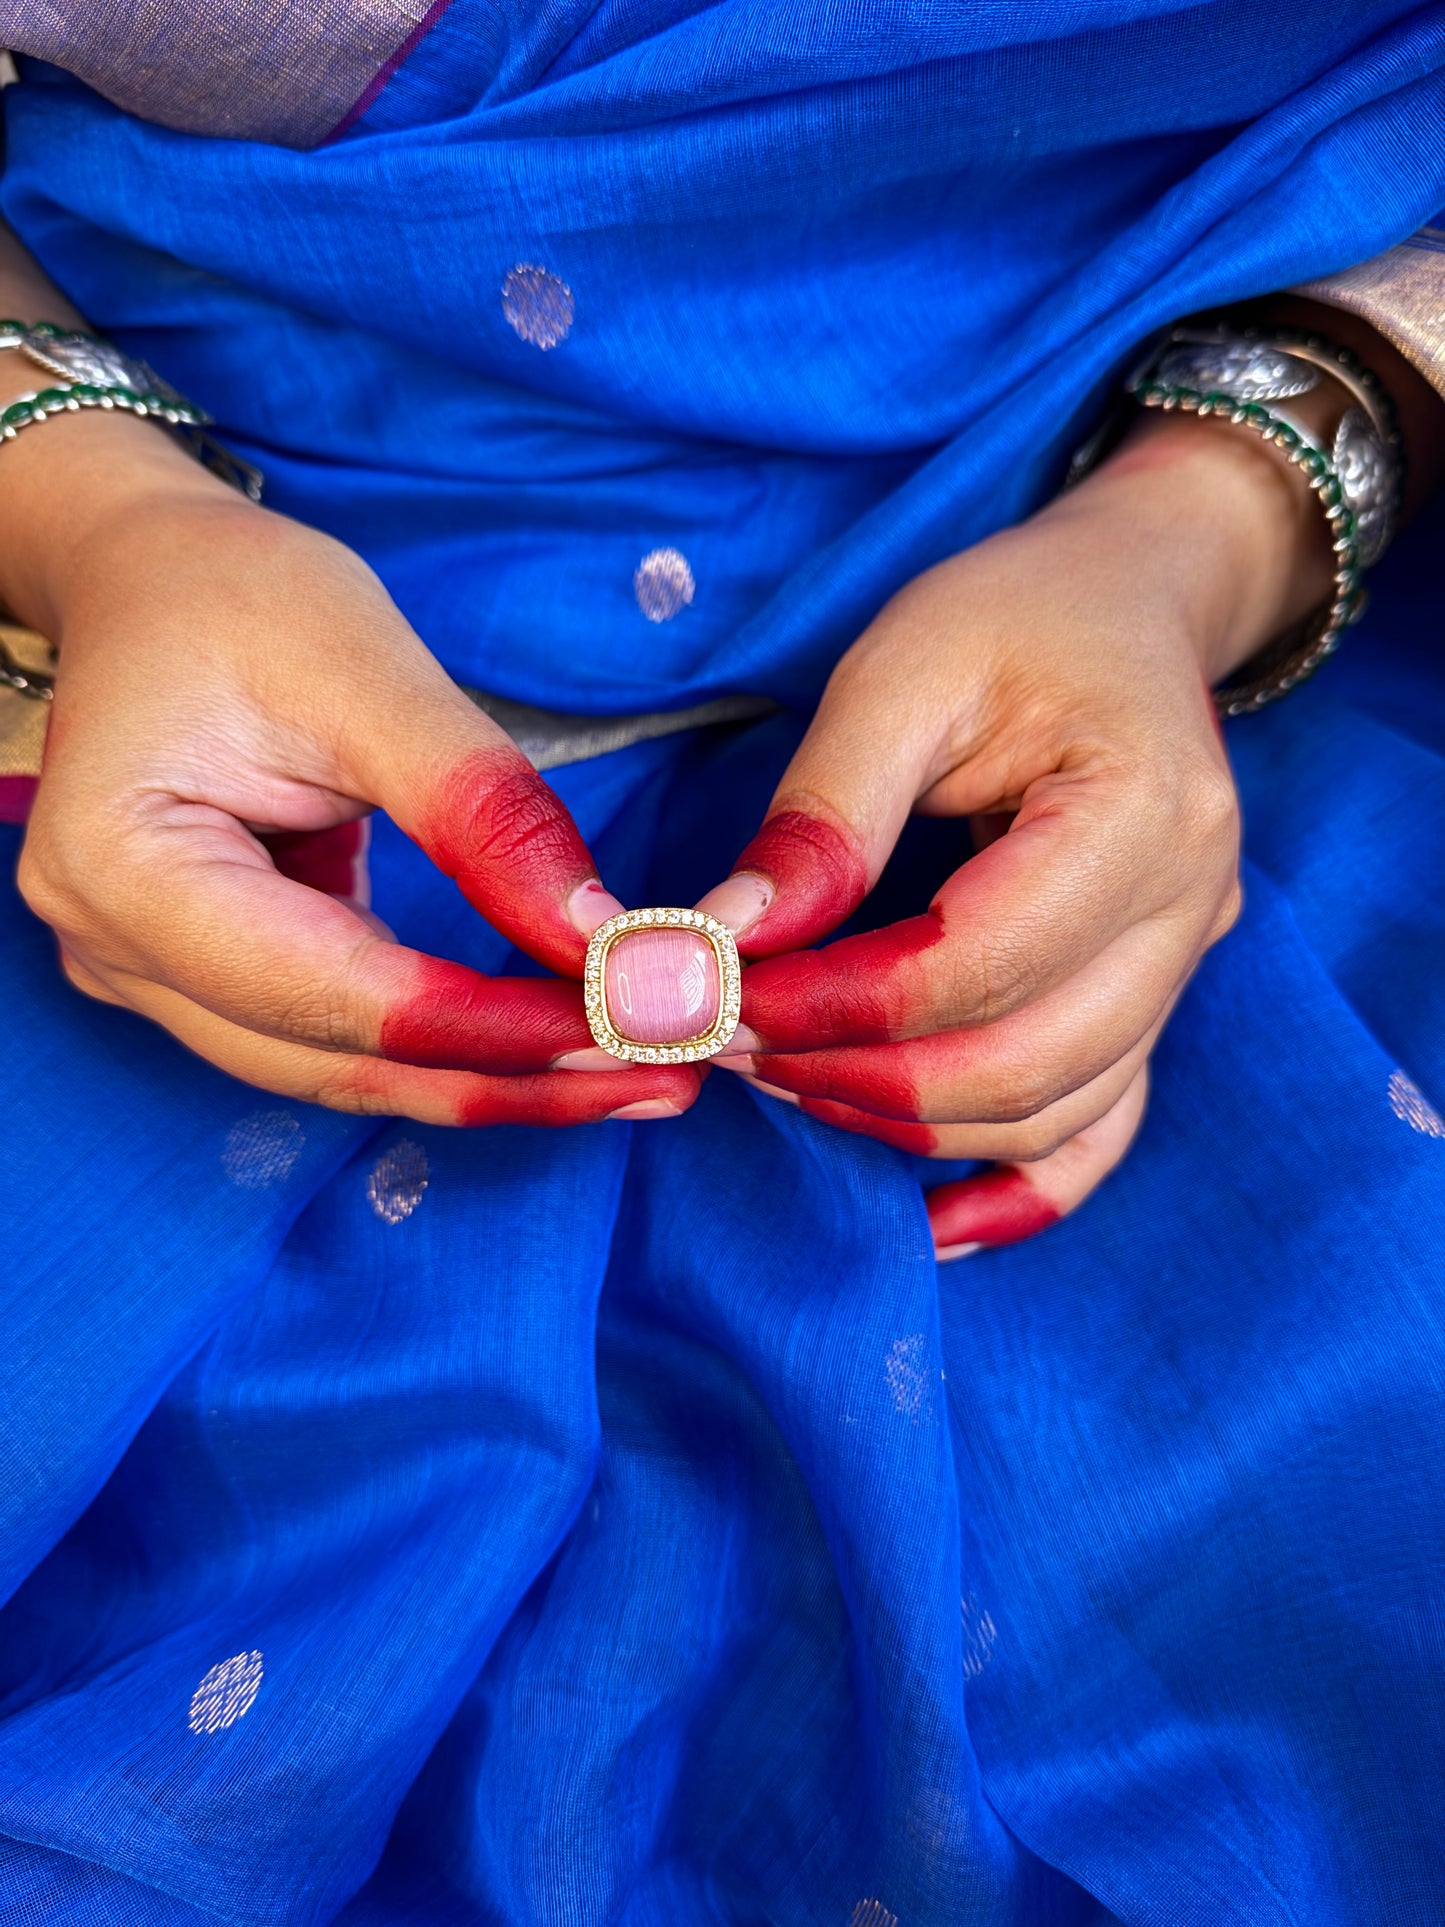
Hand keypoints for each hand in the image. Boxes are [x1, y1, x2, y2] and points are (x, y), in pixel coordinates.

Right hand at [12, 419, 699, 1125]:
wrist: (155, 580)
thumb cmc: (238, 598)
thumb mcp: (366, 671)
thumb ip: (482, 813)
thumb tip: (604, 942)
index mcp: (123, 868)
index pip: (339, 995)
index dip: (495, 1028)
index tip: (638, 1030)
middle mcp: (116, 950)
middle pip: (339, 1059)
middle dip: (513, 1077)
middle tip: (670, 1074)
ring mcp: (153, 975)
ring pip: (345, 1068)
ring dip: (496, 1078)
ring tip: (644, 1075)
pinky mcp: (210, 974)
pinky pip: (342, 1034)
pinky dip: (455, 1040)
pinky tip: (563, 1041)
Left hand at [697, 406, 1342, 1253]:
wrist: (1123, 605)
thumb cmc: (1013, 616)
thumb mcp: (902, 671)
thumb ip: (821, 817)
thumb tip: (719, 950)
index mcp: (1144, 812)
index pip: (980, 963)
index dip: (837, 1003)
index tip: (715, 1001)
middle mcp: (1189, 910)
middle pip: (1023, 1063)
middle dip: (854, 1074)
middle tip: (723, 1045)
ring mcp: (1181, 967)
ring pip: (1051, 1113)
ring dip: (902, 1120)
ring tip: (778, 1076)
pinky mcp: (1150, 999)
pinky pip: (1100, 1132)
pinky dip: (1017, 1190)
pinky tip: (931, 1223)